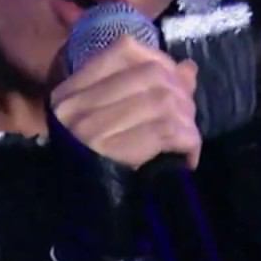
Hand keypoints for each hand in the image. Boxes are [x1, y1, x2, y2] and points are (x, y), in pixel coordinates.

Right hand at [50, 36, 200, 169]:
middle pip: (151, 75)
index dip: (159, 58)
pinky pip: (166, 132)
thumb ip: (147, 88)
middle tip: (187, 115)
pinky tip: (188, 156)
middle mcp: (77, 105)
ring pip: (163, 101)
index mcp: (72, 90)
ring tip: (187, 136)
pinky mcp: (110, 154)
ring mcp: (91, 129)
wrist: (78, 211)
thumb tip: (188, 68)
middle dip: (181, 92)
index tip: (174, 78)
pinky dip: (187, 142)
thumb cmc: (96, 162)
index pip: (123, 49)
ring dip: (187, 119)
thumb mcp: (111, 118)